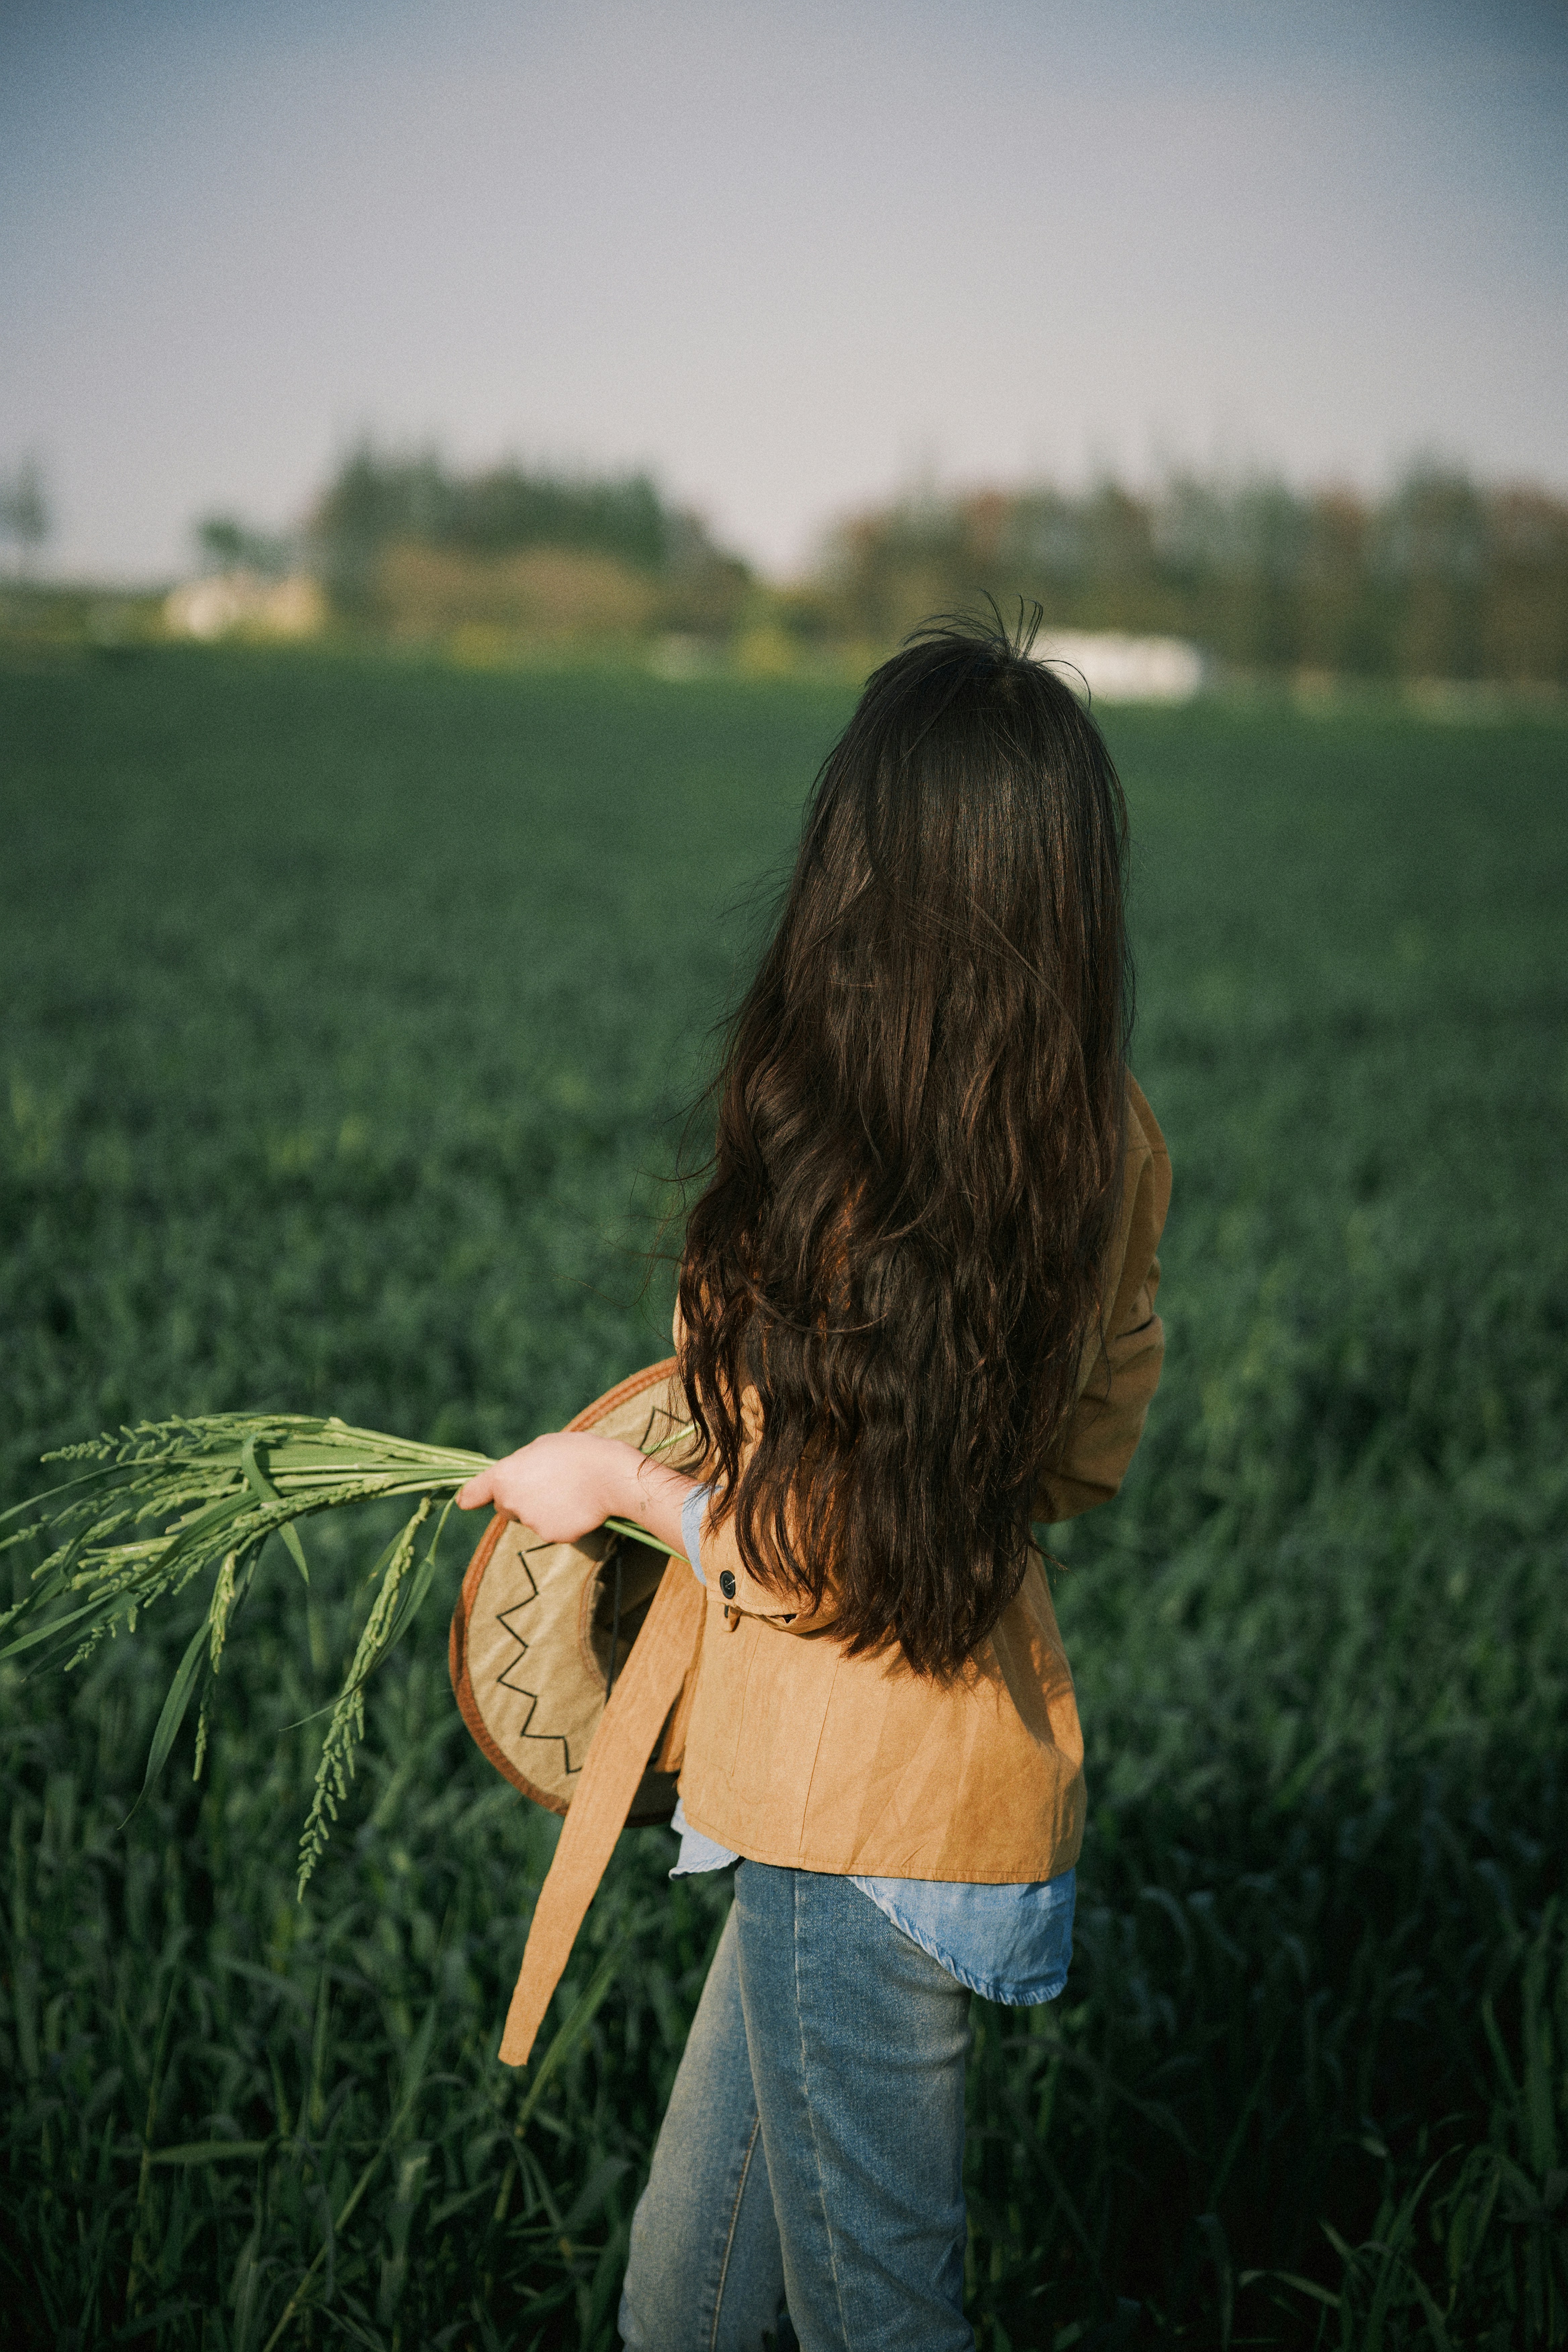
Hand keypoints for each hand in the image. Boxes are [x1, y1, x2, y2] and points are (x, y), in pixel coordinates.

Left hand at [456, 1432, 636, 1544]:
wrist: (611, 1476)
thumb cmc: (578, 1453)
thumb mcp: (544, 1446)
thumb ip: (522, 1464)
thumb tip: (519, 1476)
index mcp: (505, 1475)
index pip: (474, 1491)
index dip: (471, 1496)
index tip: (465, 1501)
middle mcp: (512, 1501)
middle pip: (507, 1507)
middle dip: (521, 1500)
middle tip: (548, 1484)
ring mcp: (531, 1522)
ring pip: (531, 1519)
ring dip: (544, 1509)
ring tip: (570, 1491)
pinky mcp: (552, 1536)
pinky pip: (553, 1529)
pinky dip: (562, 1521)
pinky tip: (579, 1506)